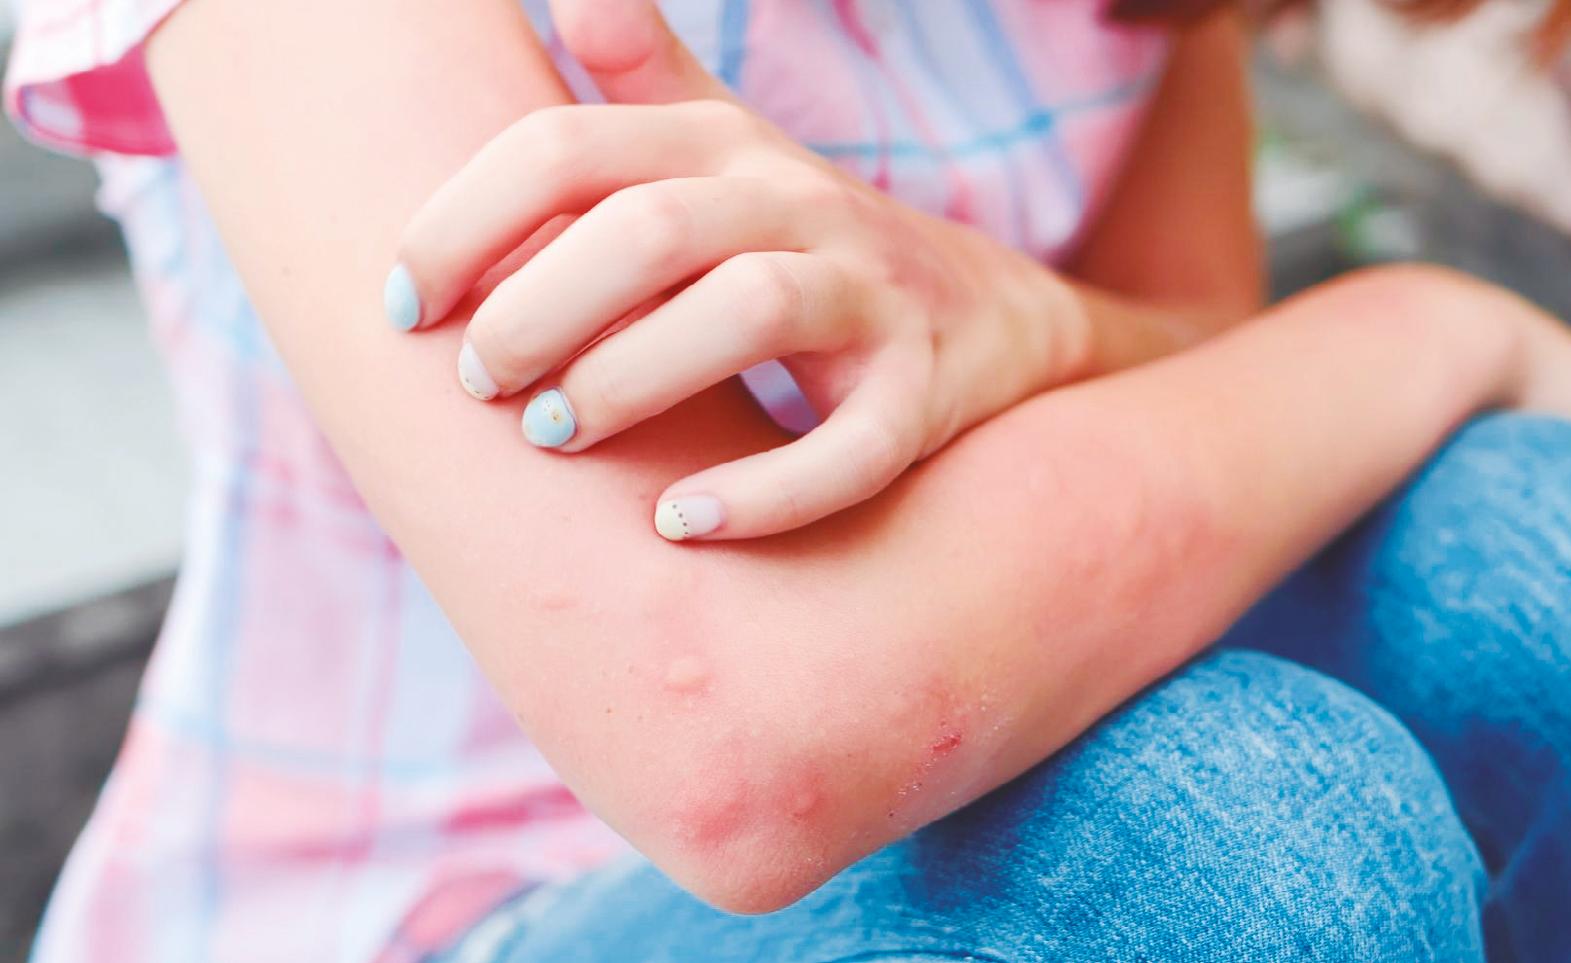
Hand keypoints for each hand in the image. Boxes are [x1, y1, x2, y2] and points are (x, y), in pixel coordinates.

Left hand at [387, 1, 1086, 542]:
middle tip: (481, 385)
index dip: (463, 223)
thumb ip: (643, 77)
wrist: (992, 318)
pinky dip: (764, 490)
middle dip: (538, 309)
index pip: (570, 150)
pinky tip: (679, 523)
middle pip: (651, 227)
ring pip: (751, 309)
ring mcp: (872, 296)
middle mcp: (801, 204)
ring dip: (631, 377)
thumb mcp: (731, 149)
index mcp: (726, 146)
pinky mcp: (921, 395)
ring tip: (555, 434)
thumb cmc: (809, 242)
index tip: (403, 306)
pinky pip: (853, 445)